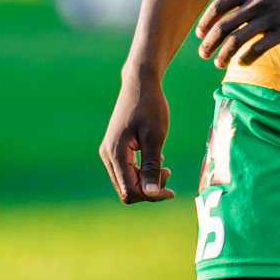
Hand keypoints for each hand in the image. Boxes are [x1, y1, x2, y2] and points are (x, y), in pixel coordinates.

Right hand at [99, 72, 173, 202]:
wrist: (140, 83)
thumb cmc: (150, 106)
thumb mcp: (155, 137)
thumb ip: (152, 166)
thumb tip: (151, 194)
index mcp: (115, 153)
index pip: (129, 190)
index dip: (151, 196)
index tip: (171, 191)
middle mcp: (108, 155)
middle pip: (126, 190)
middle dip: (148, 189)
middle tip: (168, 172)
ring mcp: (109, 152)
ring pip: (126, 182)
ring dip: (146, 181)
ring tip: (164, 167)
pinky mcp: (114, 148)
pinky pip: (126, 171)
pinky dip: (142, 172)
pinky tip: (156, 159)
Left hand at [195, 0, 279, 69]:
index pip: (219, 6)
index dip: (205, 22)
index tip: (199, 33)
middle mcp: (257, 2)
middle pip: (223, 26)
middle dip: (209, 43)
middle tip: (203, 54)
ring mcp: (271, 16)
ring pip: (237, 40)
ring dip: (224, 54)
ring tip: (219, 62)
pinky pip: (259, 48)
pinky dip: (246, 58)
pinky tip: (242, 62)